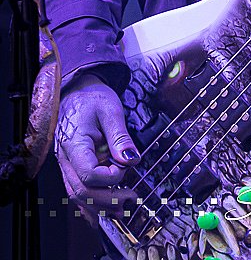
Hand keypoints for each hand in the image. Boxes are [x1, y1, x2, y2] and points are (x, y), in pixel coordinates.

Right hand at [55, 73, 138, 222]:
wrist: (78, 92)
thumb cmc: (92, 98)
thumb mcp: (110, 110)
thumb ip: (120, 137)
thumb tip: (132, 160)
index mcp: (74, 143)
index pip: (88, 174)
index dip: (109, 177)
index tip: (126, 167)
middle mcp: (65, 158)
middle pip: (81, 190)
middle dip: (107, 199)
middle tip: (131, 198)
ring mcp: (66, 164)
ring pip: (77, 195)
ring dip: (99, 206)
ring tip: (122, 209)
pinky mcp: (71, 166)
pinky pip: (76, 190)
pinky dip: (90, 203)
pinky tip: (103, 211)